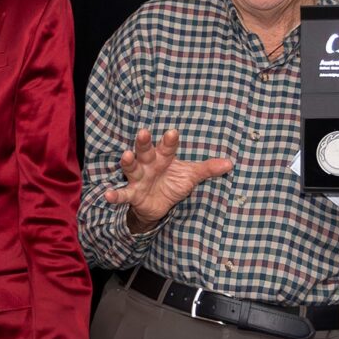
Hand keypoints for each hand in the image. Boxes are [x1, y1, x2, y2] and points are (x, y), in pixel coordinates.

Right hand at [103, 128, 233, 230]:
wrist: (158, 205)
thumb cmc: (172, 183)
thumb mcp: (190, 176)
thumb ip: (207, 169)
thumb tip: (230, 163)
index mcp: (163, 157)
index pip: (167, 147)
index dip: (170, 141)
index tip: (173, 133)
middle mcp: (149, 164)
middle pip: (145, 151)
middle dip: (144, 143)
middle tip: (144, 133)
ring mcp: (138, 178)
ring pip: (132, 168)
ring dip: (128, 162)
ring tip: (126, 156)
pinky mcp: (132, 194)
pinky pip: (123, 194)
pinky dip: (115, 195)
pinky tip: (108, 195)